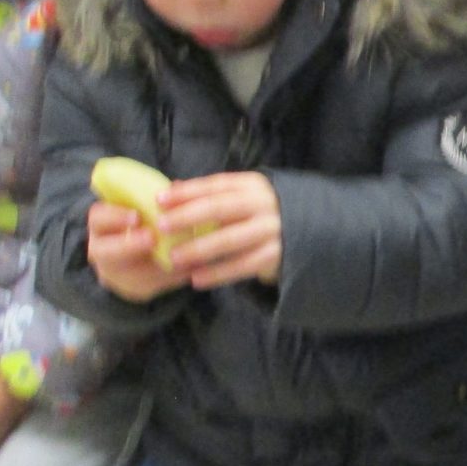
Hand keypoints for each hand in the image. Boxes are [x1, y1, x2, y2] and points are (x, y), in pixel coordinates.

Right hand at [87, 199, 190, 301]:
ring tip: (181, 256)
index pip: (98, 218)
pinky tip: (191, 269)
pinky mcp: (136, 291)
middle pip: (106, 252)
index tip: (136, 216)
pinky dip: (173, 278)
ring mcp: (115, 274)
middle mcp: (101, 251)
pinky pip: (153, 287)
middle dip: (129, 246)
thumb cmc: (144, 220)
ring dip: (158, 267)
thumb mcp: (144, 207)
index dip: (115, 217)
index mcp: (101, 225)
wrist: (138, 252)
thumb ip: (155, 199)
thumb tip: (177, 186)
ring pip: (131, 275)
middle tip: (152, 238)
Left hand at [158, 172, 282, 288]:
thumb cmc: (260, 215)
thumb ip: (211, 195)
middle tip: (162, 226)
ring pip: (229, 239)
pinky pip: (242, 265)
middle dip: (188, 216)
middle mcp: (263, 204)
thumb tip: (172, 189)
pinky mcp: (275, 255)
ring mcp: (271, 229)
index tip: (159, 200)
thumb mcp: (242, 198)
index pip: (215, 186)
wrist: (307, 234)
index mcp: (252, 185)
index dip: (186, 192)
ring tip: (174, 258)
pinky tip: (196, 279)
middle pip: (220, 208)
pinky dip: (217, 273)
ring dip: (199, 249)